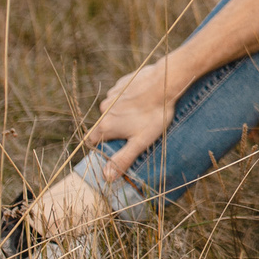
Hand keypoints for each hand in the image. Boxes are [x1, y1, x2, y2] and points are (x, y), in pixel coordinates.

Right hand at [82, 58, 183, 187]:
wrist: (166, 81)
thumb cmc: (154, 114)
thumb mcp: (140, 142)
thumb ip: (122, 159)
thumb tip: (106, 177)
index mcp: (105, 124)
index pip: (92, 140)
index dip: (102, 146)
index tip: (116, 147)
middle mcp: (105, 108)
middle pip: (104, 125)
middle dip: (117, 130)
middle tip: (136, 131)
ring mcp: (112, 93)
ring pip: (113, 110)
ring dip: (123, 114)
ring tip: (143, 115)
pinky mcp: (122, 82)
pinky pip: (121, 95)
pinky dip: (128, 100)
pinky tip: (144, 100)